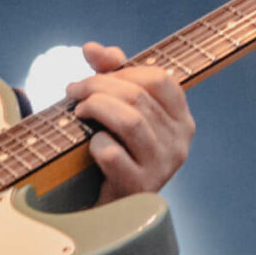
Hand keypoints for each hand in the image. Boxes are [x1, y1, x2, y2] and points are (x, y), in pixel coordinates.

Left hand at [64, 41, 192, 201]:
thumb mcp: (120, 110)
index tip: (95, 77)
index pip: (159, 78)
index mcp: (182, 119)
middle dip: (98, 86)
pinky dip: (95, 143)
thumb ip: (111, 74)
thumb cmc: (116, 151)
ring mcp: (162, 166)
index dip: (122, 71)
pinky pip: (112, 154)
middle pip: (138, 96)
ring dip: (96, 108)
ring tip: (78, 111)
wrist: (108, 206)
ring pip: (130, 121)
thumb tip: (92, 47)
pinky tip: (89, 144)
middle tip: (73, 91)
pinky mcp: (138, 187)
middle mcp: (179, 142)